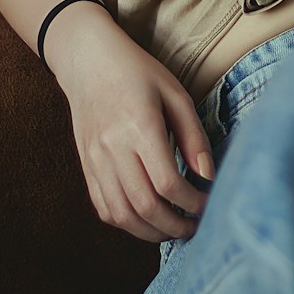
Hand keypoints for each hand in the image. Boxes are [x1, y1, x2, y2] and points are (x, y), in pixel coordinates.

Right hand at [52, 10, 214, 242]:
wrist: (88, 61)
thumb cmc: (138, 72)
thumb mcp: (175, 93)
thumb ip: (193, 135)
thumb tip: (208, 176)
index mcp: (140, 127)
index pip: (167, 183)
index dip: (191, 202)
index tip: (207, 206)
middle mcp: (113, 148)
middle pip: (144, 206)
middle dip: (173, 226)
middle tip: (194, 228)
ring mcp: (95, 160)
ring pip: (121, 214)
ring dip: (150, 232)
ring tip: (173, 230)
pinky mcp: (85, 166)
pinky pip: (103, 207)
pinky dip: (126, 223)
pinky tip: (146, 219)